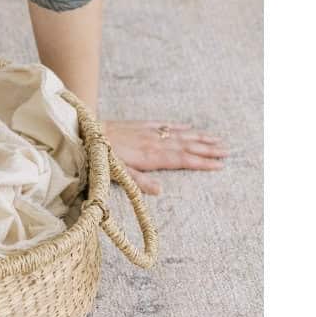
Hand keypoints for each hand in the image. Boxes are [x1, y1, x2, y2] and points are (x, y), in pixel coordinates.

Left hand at [103, 119, 227, 197]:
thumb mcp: (118, 174)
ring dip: (199, 138)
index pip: (183, 160)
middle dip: (208, 150)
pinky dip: (179, 126)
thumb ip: (139, 182)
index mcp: (151, 157)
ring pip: (180, 135)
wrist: (88, 133)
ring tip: (217, 139)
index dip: (202, 163)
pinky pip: (165, 125)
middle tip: (227, 151)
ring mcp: (150, 132)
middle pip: (187, 147)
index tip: (220, 165)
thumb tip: (160, 191)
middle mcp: (155, 143)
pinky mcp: (142, 125)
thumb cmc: (101, 157)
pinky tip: (189, 127)